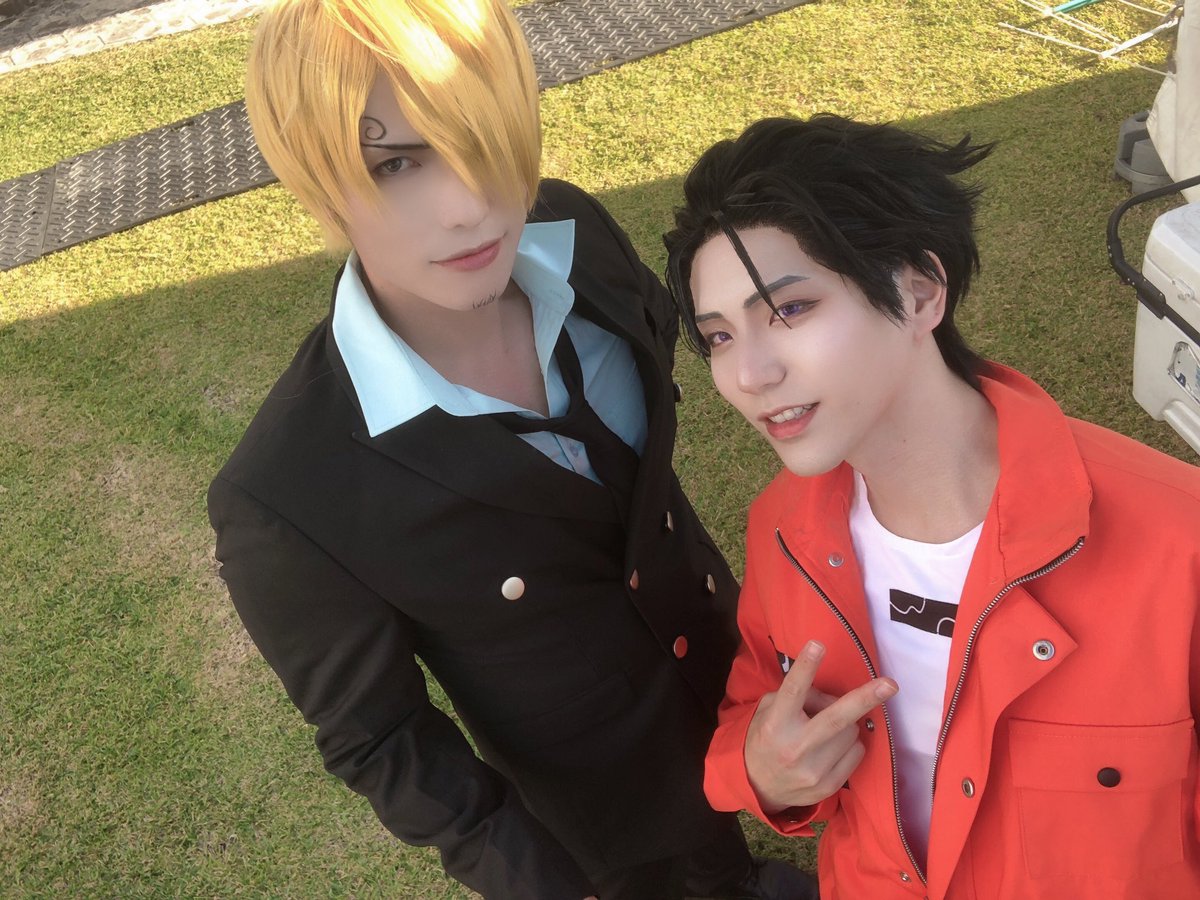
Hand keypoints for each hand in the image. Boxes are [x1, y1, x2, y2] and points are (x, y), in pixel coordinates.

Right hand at [744, 639, 896, 813]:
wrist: (759, 787)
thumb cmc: (767, 738)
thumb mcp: (770, 710)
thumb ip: (800, 697)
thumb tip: (836, 696)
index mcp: (776, 723)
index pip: (793, 691)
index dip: (806, 667)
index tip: (818, 644)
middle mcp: (794, 747)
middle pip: (836, 718)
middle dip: (865, 698)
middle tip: (890, 685)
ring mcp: (813, 770)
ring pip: (852, 732)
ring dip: (847, 724)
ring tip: (826, 730)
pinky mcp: (828, 785)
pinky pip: (857, 753)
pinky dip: (850, 744)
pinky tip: (832, 748)